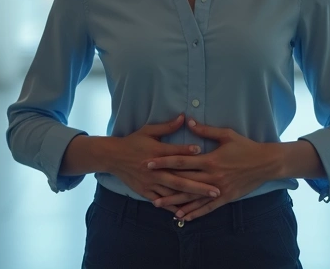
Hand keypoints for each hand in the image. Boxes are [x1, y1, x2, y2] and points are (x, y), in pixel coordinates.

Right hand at [102, 114, 220, 207]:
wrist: (113, 157)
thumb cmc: (133, 142)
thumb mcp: (148, 130)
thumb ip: (167, 127)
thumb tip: (184, 117)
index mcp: (157, 153)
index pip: (176, 154)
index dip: (189, 153)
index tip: (204, 154)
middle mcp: (155, 170)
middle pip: (180, 179)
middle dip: (199, 186)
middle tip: (216, 191)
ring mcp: (151, 182)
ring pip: (173, 192)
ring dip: (190, 198)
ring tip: (205, 202)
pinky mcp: (145, 191)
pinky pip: (161, 200)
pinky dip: (172, 207)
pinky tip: (185, 212)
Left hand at [142, 119, 280, 221]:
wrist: (266, 163)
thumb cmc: (246, 147)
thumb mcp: (227, 134)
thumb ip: (205, 130)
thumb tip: (187, 121)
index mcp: (210, 160)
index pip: (182, 162)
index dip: (164, 162)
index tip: (149, 163)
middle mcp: (212, 176)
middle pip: (183, 181)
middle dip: (163, 183)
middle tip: (146, 186)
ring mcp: (218, 189)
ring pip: (192, 198)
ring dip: (174, 202)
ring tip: (158, 204)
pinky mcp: (225, 198)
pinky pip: (207, 208)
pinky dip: (194, 212)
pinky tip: (182, 216)